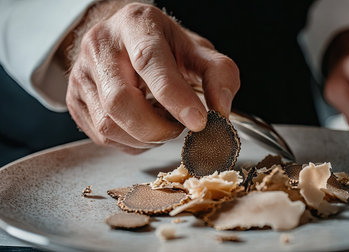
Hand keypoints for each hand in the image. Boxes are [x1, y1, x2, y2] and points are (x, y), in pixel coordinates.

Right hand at [64, 2, 239, 152]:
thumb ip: (219, 75)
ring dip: (145, 138)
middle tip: (180, 128)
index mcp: (135, 25)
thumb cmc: (163, 46)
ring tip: (162, 124)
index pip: (149, 61)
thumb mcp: (197, 51)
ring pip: (108, 125)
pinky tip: (144, 127)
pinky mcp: (74, 101)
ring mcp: (82, 75)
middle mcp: (100, 46)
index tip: (198, 121)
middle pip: (120, 102)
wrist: (125, 40)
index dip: (175, 96)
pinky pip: (102, 137)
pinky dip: (131, 142)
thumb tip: (221, 110)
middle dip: (157, 129)